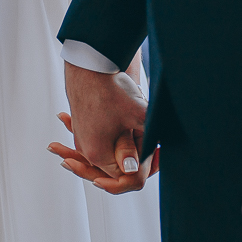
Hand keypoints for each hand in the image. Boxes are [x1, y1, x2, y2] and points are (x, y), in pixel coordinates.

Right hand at [54, 61, 149, 192]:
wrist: (88, 66)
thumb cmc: (110, 89)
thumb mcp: (136, 116)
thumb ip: (144, 144)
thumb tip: (142, 167)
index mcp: (98, 155)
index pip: (126, 176)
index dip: (145, 166)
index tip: (158, 153)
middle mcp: (86, 150)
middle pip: (118, 166)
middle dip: (137, 158)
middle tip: (157, 149)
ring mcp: (83, 139)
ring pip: (110, 152)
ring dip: (127, 147)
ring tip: (146, 141)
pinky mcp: (83, 126)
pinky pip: (101, 140)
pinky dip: (114, 138)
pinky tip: (128, 131)